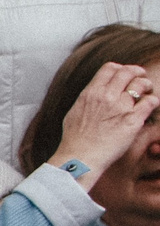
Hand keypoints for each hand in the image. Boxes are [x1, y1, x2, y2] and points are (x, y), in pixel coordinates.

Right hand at [51, 60, 158, 182]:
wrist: (80, 157)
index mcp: (91, 93)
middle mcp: (106, 96)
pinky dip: (153, 101)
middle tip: (141, 78)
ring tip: (147, 92)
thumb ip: (87, 99)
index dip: (120, 68)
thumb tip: (94, 94)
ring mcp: (120, 107)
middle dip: (137, 72)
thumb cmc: (75, 139)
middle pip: (127, 72)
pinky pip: (150, 102)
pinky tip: (151, 106)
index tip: (124, 75)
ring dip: (147, 85)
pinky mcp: (133, 120)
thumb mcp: (74, 112)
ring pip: (141, 84)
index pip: (110, 68)